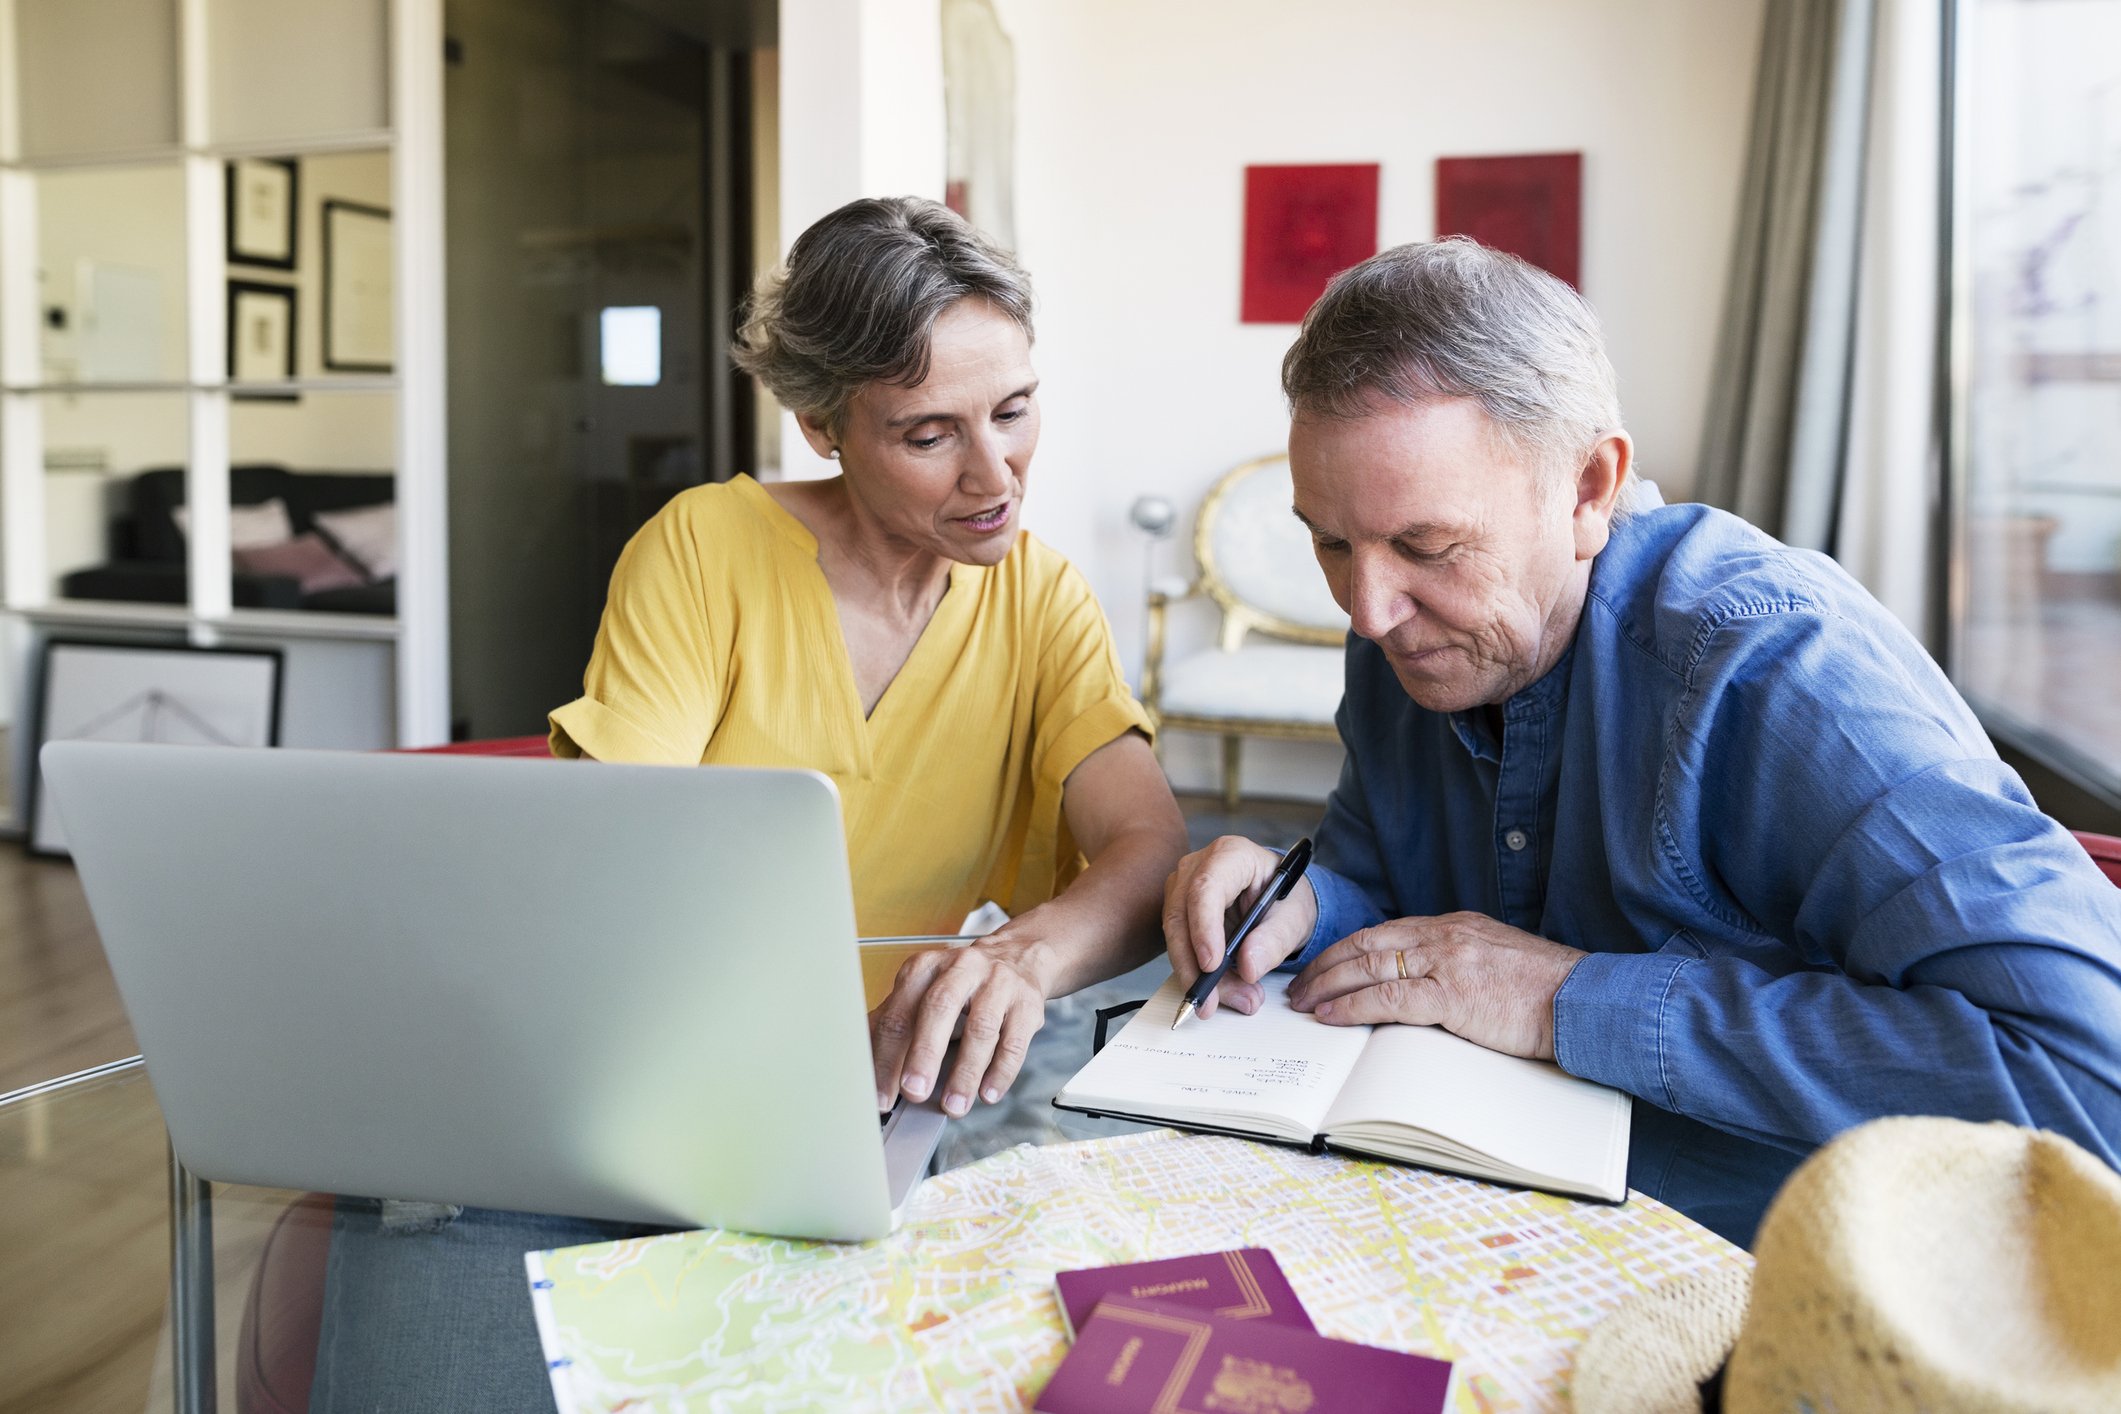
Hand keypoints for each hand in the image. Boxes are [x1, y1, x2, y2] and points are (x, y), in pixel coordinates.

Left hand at [869, 937, 1048, 1117]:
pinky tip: (988, 1093)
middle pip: (939, 1009)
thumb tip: (864, 1060)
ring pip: (981, 1029)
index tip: (882, 1094)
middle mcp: (961, 968)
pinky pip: (1014, 1040)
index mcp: (926, 968)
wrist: (1018, 957)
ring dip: (965, 1073)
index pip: (899, 1014)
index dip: (887, 1057)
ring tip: (954, 1105)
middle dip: (924, 1055)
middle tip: (914, 1092)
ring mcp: (998, 983)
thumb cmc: (963, 982)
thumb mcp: (924, 990)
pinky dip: (1001, 1071)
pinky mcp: (1027, 1002)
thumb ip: (896, 1020)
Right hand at [1162, 836, 1318, 1020]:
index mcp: (1232, 854)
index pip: (1206, 887)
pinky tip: (1220, 992)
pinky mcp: (1180, 912)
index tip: (1211, 965)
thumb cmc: (1287, 899)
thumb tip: (1248, 967)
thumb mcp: (1294, 918)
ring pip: (1175, 935)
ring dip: (1195, 974)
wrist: (1281, 901)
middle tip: (1211, 1002)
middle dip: (1192, 964)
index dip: (1204, 926)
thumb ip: (1275, 941)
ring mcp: (1184, 888)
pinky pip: (1179, 946)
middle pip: (1181, 914)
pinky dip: (1196, 973)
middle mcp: (1199, 867)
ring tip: (1230, 1001)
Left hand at [1287, 913, 1584, 1059]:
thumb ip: (1456, 963)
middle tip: (1299, 985)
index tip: (1324, 965)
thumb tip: (1420, 983)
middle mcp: (1444, 936)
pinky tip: (1331, 1016)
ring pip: (1369, 967)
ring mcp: (1446, 962)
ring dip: (1328, 986)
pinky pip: (1387, 998)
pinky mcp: (1451, 994)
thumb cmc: (1545, 991)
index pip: (1384, 932)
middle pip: (1366, 943)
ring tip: (1303, 1003)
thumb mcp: (1494, 960)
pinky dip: (1351, 1007)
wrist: (1582, 1000)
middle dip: (1325, 965)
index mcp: (1453, 925)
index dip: (1346, 949)